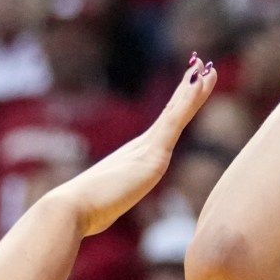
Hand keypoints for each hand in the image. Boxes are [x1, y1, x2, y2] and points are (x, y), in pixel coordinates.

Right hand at [47, 63, 218, 236]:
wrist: (73, 206)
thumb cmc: (86, 211)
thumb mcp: (104, 206)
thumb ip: (106, 203)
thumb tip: (97, 214)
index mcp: (134, 157)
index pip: (162, 127)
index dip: (176, 106)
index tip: (187, 87)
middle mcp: (140, 146)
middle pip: (171, 113)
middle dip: (187, 89)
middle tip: (201, 65)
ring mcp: (147, 147)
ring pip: (177, 111)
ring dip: (193, 89)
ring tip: (206, 68)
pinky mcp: (153, 152)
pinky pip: (176, 120)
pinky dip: (188, 99)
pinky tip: (198, 82)